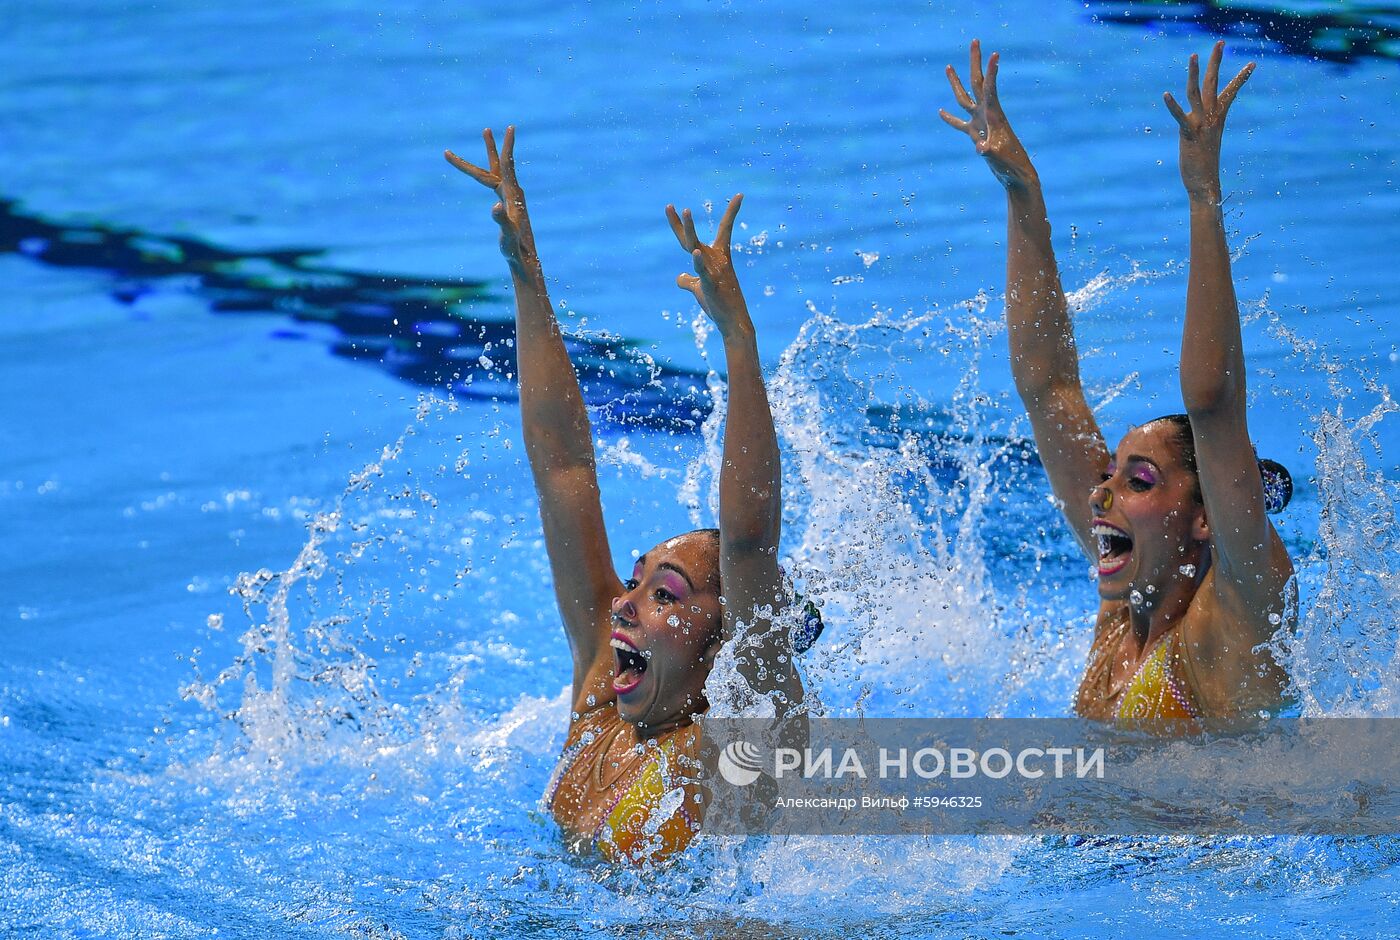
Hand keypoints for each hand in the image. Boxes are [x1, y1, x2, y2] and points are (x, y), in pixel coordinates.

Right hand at [444, 126, 537, 268]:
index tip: (511, 127)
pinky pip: (498, 184)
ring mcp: (511, 199)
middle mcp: (513, 194)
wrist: (525, 261)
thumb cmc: (514, 249)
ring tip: (487, 135)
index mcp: (512, 196)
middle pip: (499, 166)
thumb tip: (495, 207)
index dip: (506, 147)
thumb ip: (501, 221)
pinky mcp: (509, 206)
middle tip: (486, 129)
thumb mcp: (506, 235)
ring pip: (497, 173)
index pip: (506, 166)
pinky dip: (492, 174)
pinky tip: (492, 174)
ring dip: (491, 155)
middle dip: (490, 148)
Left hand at [665, 194, 751, 335]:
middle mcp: (716, 260)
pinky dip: (698, 263)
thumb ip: (689, 281)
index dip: (731, 213)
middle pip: (694, 238)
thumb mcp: (700, 289)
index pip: (724, 229)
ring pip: (696, 248)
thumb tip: (680, 277)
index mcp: (716, 257)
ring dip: (688, 231)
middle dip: (682, 222)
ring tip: (683, 211)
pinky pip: (703, 272)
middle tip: (668, 206)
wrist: (732, 322)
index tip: (740, 195)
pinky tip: (694, 253)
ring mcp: (714, 272)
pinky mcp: (711, 286)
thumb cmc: (718, 304)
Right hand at [939, 40, 1035, 190]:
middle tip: (975, 41)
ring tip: (948, 66)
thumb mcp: (1000, 159)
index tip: (995, 53)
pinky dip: (950, 118)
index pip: (990, 88)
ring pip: (965, 98)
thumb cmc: (1012, 167)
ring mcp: (981, 123)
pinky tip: (940, 112)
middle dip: (976, 62)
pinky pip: (960, 123)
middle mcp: (987, 114)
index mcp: (994, 115)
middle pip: (977, 83)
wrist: (1016, 176)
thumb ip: (990, 152)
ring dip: (956, 83)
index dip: (991, 71)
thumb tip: (980, 148)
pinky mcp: (977, 135)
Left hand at [1163, 42, 1254, 200]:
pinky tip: (1165, 95)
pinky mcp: (1189, 135)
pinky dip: (1173, 106)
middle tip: (1220, 42)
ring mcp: (1201, 125)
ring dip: (1194, 73)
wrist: (1204, 185)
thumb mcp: (1205, 141)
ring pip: (1197, 94)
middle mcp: (1212, 118)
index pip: (1231, 93)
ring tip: (1194, 55)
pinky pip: (1180, 118)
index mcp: (1218, 119)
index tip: (1253, 64)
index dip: (1241, 78)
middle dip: (1216, 62)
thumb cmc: (1204, 166)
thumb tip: (1196, 118)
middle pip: (1214, 84)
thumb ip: (1201, 127)